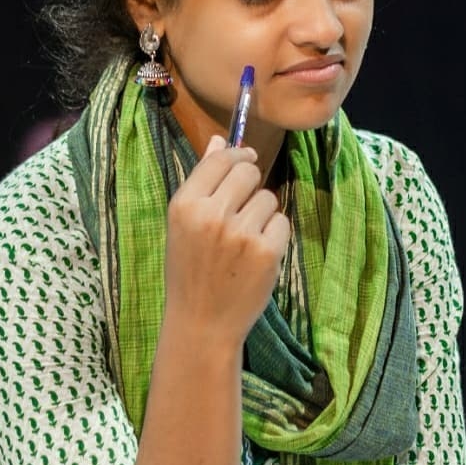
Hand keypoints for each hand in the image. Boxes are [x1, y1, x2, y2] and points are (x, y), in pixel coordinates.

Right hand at [162, 134, 289, 347]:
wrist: (201, 323)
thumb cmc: (189, 270)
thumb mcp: (184, 224)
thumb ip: (202, 181)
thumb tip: (219, 141)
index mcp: (185, 205)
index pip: (221, 159)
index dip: (238, 155)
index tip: (246, 158)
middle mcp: (211, 215)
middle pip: (248, 172)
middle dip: (251, 183)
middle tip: (242, 207)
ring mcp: (241, 233)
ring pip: (268, 198)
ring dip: (262, 213)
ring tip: (243, 240)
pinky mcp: (266, 251)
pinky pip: (281, 222)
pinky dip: (274, 235)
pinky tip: (256, 255)